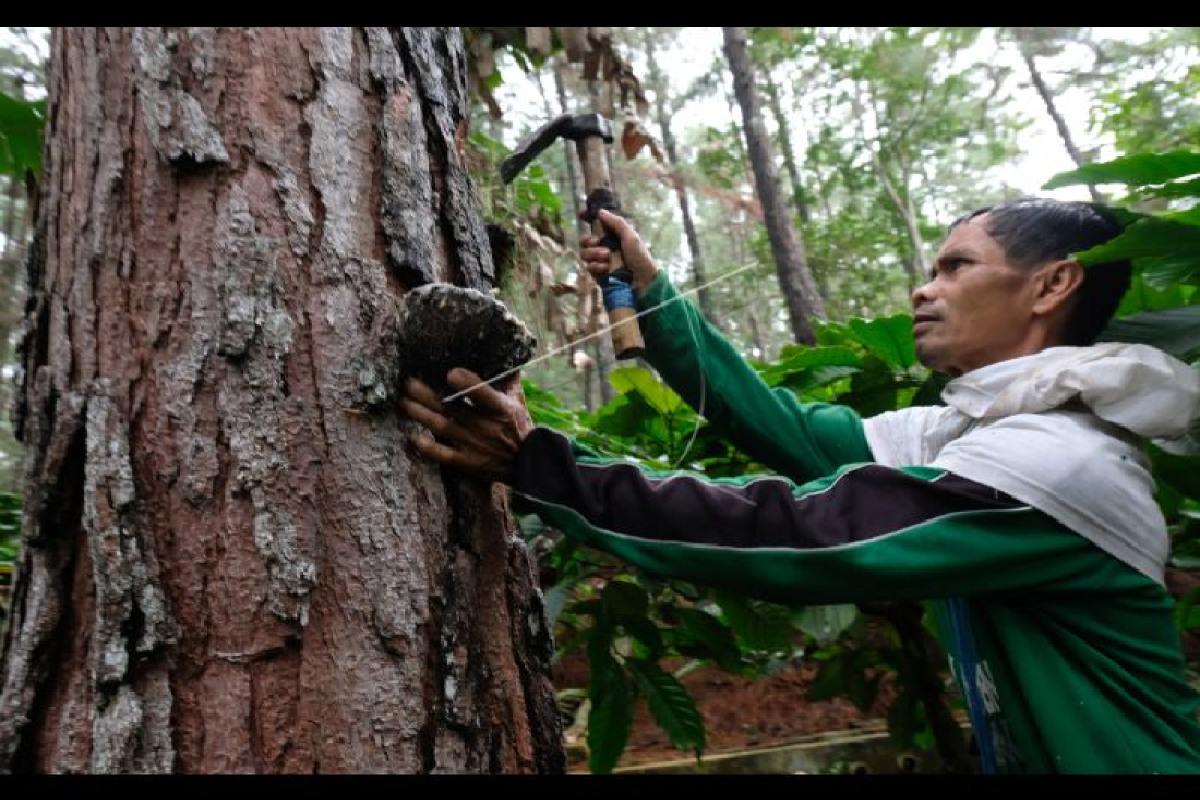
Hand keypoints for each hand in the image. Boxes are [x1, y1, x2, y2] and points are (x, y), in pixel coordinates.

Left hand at [400, 368, 533, 483]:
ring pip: (441, 426)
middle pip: (450, 407)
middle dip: (426, 394)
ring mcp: (473, 444)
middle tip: (408, 383)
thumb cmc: (519, 426)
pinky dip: (426, 446)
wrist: (526, 462)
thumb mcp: (517, 400)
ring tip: (403, 403)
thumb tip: (504, 351)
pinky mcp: (466, 461)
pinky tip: (412, 436)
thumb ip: (508, 378)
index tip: (450, 373)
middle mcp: (483, 425)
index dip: (466, 383)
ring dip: (420, 414)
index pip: (482, 393)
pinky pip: (442, 454)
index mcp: (499, 408)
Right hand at [580, 209, 658, 293]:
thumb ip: (616, 222)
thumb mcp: (630, 236)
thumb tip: (600, 211)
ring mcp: (600, 261)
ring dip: (595, 254)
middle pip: (584, 240)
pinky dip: (598, 267)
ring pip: (584, 254)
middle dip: (589, 240)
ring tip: (608, 257)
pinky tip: (607, 269)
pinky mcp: (598, 274)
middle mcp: (604, 247)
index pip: (595, 225)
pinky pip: (589, 267)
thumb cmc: (639, 256)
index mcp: (612, 235)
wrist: (642, 281)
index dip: (587, 218)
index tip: (581, 215)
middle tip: (597, 242)